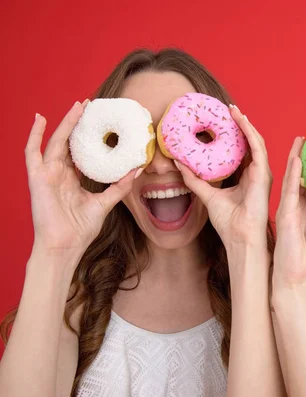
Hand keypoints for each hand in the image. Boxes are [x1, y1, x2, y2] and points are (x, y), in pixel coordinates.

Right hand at [26, 101, 135, 255]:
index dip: (88, 135)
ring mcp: (47, 174)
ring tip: (78, 106)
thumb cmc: (81, 229)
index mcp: (72, 179)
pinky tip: (40, 118)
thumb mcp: (105, 203)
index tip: (101, 120)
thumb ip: (119, 186)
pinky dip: (34, 134)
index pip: (80, 151)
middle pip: (69, 141)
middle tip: (91, 104)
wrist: (65, 246)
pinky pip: (32, 151)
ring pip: (56, 141)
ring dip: (66, 122)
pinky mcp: (37, 177)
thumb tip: (137, 169)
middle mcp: (59, 173)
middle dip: (79, 122)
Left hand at [176, 105, 271, 248]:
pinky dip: (249, 132)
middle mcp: (256, 172)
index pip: (241, 150)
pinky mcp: (263, 173)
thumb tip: (179, 164)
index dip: (234, 134)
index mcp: (246, 177)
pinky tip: (241, 120)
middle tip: (228, 109)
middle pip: (249, 142)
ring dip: (245, 124)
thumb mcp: (208, 195)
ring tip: (234, 110)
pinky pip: (257, 147)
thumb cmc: (229, 221)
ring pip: (255, 141)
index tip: (222, 120)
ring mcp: (262, 172)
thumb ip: (195, 180)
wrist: (240, 237)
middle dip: (240, 124)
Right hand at [273, 137, 305, 288]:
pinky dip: (293, 176)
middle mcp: (294, 205)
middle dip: (303, 155)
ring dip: (295, 158)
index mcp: (304, 207)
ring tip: (301, 139)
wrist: (298, 279)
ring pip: (292, 179)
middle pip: (298, 175)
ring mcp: (288, 209)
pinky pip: (289, 192)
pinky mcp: (285, 216)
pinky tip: (297, 161)